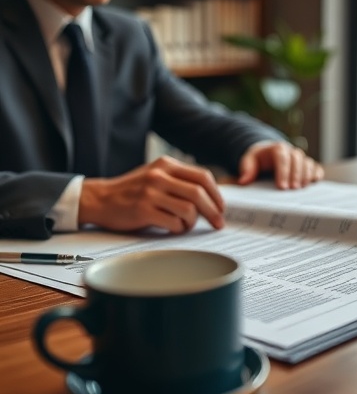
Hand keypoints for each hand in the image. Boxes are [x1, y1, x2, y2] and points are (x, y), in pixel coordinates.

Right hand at [78, 156, 224, 233]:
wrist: (98, 199)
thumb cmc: (132, 191)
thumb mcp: (156, 176)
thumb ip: (179, 181)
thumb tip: (211, 198)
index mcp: (166, 164)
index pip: (203, 176)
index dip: (217, 194)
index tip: (221, 208)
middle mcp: (159, 175)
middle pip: (199, 193)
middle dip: (213, 211)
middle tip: (218, 223)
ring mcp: (150, 192)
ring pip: (188, 209)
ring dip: (192, 222)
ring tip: (185, 225)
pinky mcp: (143, 210)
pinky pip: (173, 223)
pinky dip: (178, 229)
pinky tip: (173, 229)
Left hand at [237, 142, 323, 188]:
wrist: (267, 155)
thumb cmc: (258, 160)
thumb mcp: (249, 162)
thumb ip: (246, 169)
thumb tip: (243, 181)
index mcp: (277, 148)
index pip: (282, 157)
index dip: (283, 171)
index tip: (281, 186)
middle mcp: (291, 151)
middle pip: (297, 158)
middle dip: (295, 174)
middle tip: (292, 189)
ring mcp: (300, 158)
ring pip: (307, 162)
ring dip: (306, 175)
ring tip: (302, 188)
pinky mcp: (307, 165)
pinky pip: (316, 167)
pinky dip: (316, 174)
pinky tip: (313, 182)